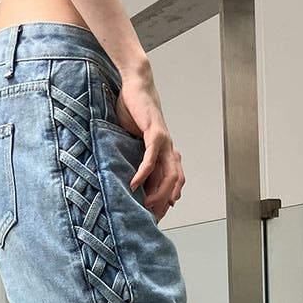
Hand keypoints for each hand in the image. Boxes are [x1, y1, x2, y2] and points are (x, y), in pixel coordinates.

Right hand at [114, 67, 184, 221]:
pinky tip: (134, 183)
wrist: (135, 85)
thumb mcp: (133, 142)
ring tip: (145, 205)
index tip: (154, 217)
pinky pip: (152, 158)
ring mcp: (165, 141)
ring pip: (169, 174)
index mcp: (167, 154)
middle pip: (175, 183)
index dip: (165, 202)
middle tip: (151, 217)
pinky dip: (144, 173)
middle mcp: (170, 149)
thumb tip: (127, 181)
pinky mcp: (155, 132)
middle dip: (164, 202)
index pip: (172, 184)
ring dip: (158, 192)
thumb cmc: (133, 112)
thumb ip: (135, 159)